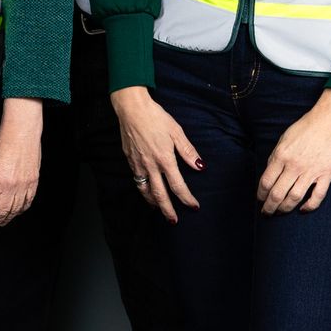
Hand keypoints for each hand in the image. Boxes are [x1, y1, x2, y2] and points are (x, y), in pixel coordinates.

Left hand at [0, 98, 42, 230]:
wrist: (22, 132)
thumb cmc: (2, 143)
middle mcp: (9, 187)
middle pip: (0, 213)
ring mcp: (23, 186)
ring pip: (14, 210)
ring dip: (6, 219)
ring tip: (0, 223)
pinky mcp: (33, 183)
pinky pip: (27, 203)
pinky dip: (20, 210)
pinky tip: (16, 213)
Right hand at [110, 86, 201, 223]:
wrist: (131, 109)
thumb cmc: (155, 117)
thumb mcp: (176, 132)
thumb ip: (188, 151)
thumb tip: (200, 166)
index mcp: (165, 159)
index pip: (178, 186)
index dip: (187, 198)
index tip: (194, 206)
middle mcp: (151, 165)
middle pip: (160, 195)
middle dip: (168, 210)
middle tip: (173, 221)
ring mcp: (138, 164)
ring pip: (145, 190)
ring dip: (153, 203)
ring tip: (158, 209)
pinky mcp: (129, 160)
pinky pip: (137, 180)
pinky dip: (143, 190)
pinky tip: (146, 190)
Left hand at [257, 89, 330, 214]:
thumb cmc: (306, 127)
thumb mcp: (284, 138)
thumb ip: (275, 156)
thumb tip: (269, 173)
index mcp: (281, 156)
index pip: (266, 182)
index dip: (260, 194)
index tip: (260, 200)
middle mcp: (294, 166)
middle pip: (277, 194)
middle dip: (269, 207)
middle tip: (266, 212)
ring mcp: (311, 171)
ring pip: (294, 198)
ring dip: (285, 208)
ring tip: (281, 212)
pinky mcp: (326, 174)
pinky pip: (317, 196)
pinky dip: (309, 206)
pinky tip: (303, 209)